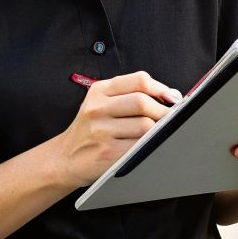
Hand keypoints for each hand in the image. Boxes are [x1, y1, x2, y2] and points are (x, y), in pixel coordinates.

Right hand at [53, 71, 179, 190]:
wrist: (65, 157)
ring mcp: (101, 131)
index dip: (161, 88)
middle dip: (163, 110)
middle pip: (142, 102)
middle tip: (169, 117)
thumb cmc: (89, 129)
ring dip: (157, 130)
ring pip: (144, 125)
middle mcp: (97, 108)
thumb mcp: (100, 102)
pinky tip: (146, 145)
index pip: (138, 80)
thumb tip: (169, 96)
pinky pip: (139, 146)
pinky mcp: (107, 152)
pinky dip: (148, 145)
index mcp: (99, 91)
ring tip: (157, 132)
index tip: (172, 97)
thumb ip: (128, 94)